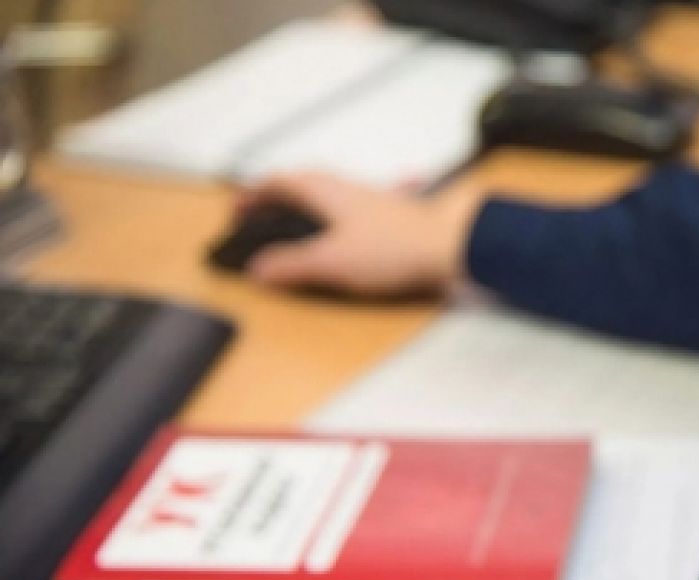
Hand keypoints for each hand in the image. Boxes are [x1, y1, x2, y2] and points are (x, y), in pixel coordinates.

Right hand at [237, 172, 483, 296]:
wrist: (450, 245)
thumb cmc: (395, 248)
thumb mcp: (330, 262)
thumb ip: (292, 265)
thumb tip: (260, 268)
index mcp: (327, 192)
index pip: (281, 182)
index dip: (255, 194)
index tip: (239, 208)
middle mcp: (350, 189)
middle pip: (306, 183)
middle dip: (280, 196)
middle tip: (263, 214)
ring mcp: (374, 200)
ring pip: (332, 193)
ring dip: (310, 203)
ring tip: (298, 222)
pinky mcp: (394, 217)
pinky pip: (358, 208)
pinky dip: (342, 213)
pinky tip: (352, 221)